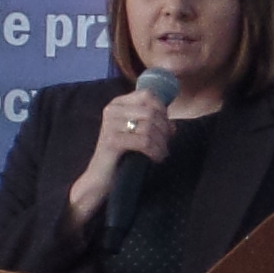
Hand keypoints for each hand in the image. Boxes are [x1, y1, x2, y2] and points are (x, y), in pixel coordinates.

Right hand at [63, 83, 174, 224]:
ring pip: (149, 127)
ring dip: (161, 143)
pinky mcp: (112, 141)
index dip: (163, 110)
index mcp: (118, 104)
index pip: (148, 95)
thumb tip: (172, 125)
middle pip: (151, 112)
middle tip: (166, 144)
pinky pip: (144, 142)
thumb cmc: (122, 155)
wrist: (101, 177)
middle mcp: (112, 110)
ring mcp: (110, 124)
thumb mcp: (136, 132)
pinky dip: (155, 151)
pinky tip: (156, 158)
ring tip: (162, 153)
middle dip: (164, 130)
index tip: (166, 127)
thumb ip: (153, 122)